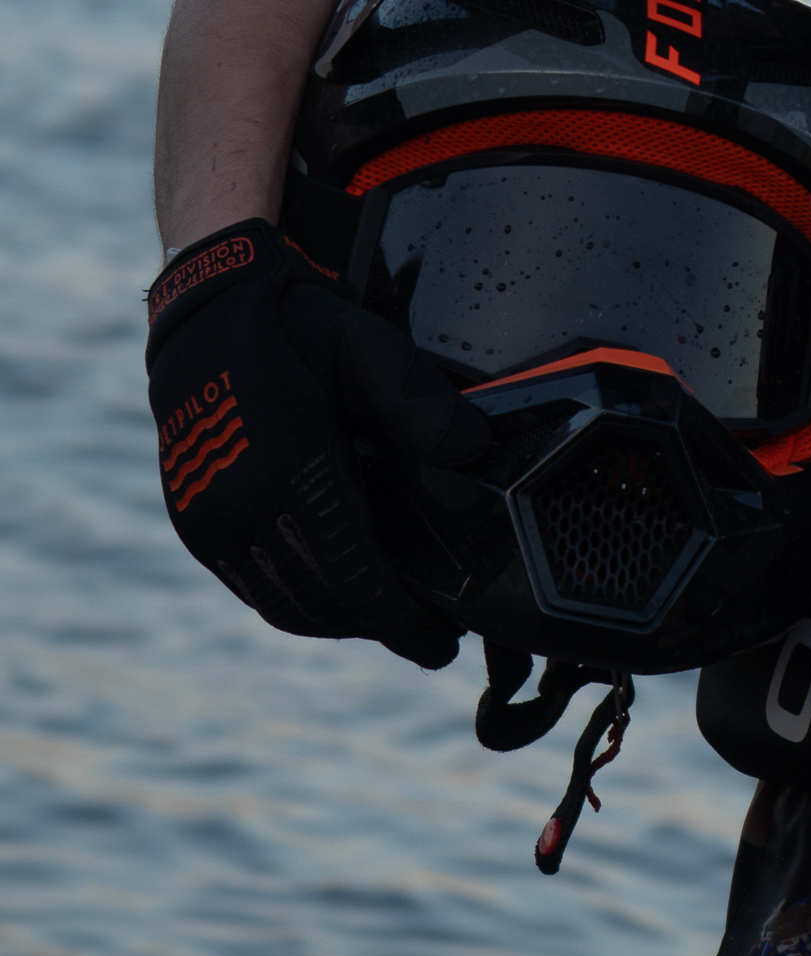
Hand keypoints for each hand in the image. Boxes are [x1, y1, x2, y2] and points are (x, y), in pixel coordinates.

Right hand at [145, 220, 489, 669]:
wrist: (207, 310)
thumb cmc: (296, 326)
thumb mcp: (366, 346)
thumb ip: (419, 402)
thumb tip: (472, 451)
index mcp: (288, 472)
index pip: (355, 577)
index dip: (401, 623)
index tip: (441, 645)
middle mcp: (240, 509)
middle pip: (322, 603)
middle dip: (378, 628)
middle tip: (427, 635)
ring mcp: (209, 522)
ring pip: (283, 604)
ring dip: (338, 620)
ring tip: (387, 615)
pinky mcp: (193, 523)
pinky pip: (252, 587)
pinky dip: (297, 602)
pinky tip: (333, 590)